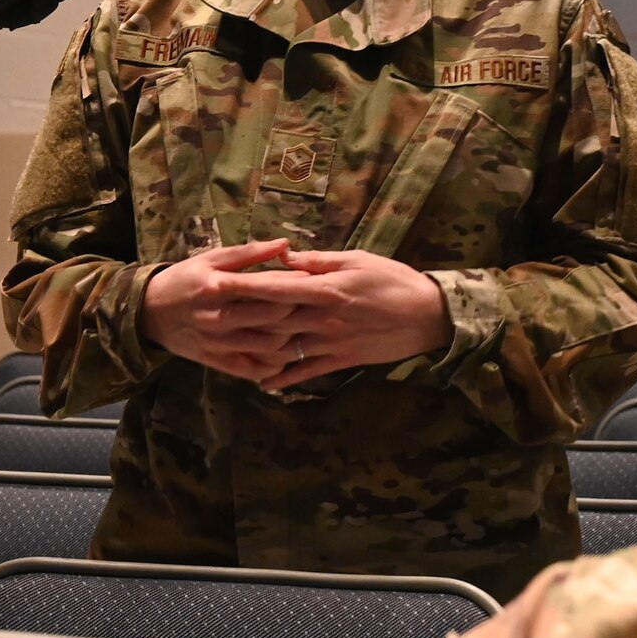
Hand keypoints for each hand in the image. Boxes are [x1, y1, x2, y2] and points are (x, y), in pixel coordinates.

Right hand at [136, 239, 309, 382]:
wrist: (148, 312)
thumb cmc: (184, 279)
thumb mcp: (211, 259)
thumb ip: (249, 253)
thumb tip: (285, 244)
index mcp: (219, 287)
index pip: (269, 288)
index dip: (299, 286)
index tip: (320, 281)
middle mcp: (220, 318)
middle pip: (275, 320)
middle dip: (304, 314)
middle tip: (326, 308)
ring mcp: (220, 344)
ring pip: (270, 348)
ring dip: (295, 340)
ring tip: (311, 330)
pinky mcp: (218, 363)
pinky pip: (255, 370)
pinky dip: (276, 365)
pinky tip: (288, 354)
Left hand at [223, 249, 452, 392]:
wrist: (429, 316)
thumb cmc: (392, 280)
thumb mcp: (355, 260)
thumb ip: (316, 261)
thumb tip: (283, 257)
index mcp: (324, 289)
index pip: (274, 287)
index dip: (243, 286)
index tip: (215, 282)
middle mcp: (322, 319)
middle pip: (272, 319)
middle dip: (239, 317)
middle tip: (207, 314)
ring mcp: (331, 343)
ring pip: (285, 347)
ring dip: (255, 348)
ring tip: (226, 347)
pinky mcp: (341, 360)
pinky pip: (307, 371)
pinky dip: (284, 378)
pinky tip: (262, 381)